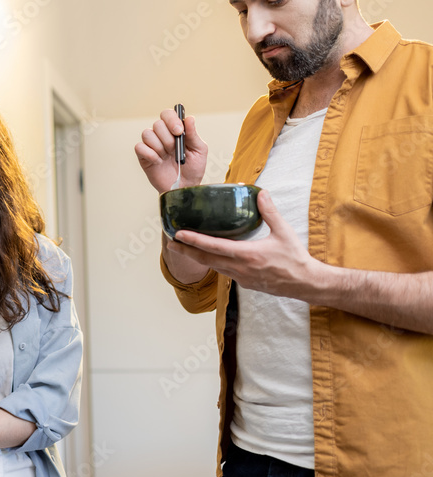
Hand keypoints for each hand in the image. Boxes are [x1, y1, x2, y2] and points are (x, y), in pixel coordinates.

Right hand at [135, 109, 208, 192]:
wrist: (184, 187)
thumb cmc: (193, 169)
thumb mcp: (199, 151)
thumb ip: (193, 134)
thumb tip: (190, 118)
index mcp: (175, 130)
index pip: (167, 114)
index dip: (171, 120)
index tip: (179, 131)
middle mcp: (162, 135)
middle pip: (157, 124)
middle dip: (167, 138)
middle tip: (174, 149)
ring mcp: (151, 145)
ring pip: (147, 134)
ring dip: (159, 146)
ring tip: (166, 157)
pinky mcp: (143, 156)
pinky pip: (139, 147)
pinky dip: (150, 154)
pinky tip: (158, 162)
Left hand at [167, 190, 322, 298]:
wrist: (305, 283)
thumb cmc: (295, 258)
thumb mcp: (283, 232)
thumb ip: (269, 212)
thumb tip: (261, 193)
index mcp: (247, 254)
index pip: (213, 247)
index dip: (194, 241)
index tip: (178, 235)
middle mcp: (240, 268)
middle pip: (206, 259)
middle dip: (186, 251)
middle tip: (170, 243)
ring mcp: (241, 277)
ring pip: (213, 266)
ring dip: (197, 257)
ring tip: (183, 248)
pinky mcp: (244, 282)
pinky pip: (223, 271)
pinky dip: (212, 263)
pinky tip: (207, 256)